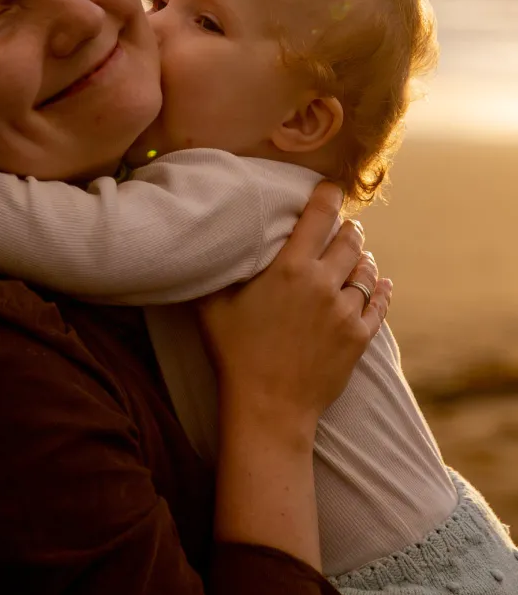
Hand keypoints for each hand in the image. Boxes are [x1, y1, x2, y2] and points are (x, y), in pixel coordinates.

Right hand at [200, 182, 390, 433]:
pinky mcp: (360, 337)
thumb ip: (219, 271)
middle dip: (347, 228)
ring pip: (367, 270)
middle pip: (350, 239)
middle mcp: (323, 284)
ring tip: (355, 256)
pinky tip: (381, 283)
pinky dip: (381, 289)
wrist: (269, 407)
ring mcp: (346, 311)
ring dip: (361, 258)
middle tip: (341, 226)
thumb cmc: (235, 354)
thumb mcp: (214, 306)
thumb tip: (212, 245)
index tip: (330, 187)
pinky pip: (380, 302)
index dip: (327, 195)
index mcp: (289, 268)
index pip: (318, 216)